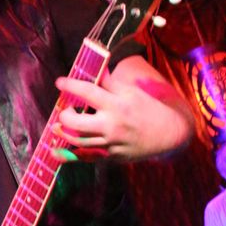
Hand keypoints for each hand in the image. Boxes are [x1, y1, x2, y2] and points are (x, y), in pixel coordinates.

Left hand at [53, 56, 193, 163]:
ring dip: (63, 132)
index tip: (59, 82)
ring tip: (59, 126)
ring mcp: (110, 143)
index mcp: (117, 104)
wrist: (168, 134)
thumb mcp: (131, 91)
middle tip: (64, 109)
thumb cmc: (149, 108)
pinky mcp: (111, 156)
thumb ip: (110, 82)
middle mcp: (112, 125)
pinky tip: (56, 152)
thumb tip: (95, 68)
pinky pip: (86, 157)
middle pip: (76, 122)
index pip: (88, 92)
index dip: (70, 85)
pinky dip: (69, 156)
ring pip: (77, 140)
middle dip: (64, 114)